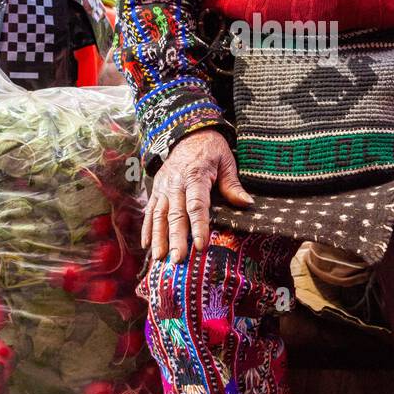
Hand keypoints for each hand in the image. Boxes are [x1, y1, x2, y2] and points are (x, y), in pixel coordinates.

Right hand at [141, 130, 252, 261]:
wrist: (188, 133)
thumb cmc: (211, 150)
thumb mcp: (226, 161)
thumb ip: (232, 184)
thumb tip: (247, 204)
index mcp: (195, 175)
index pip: (197, 205)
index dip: (198, 226)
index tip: (201, 246)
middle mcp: (176, 183)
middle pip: (176, 215)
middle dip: (176, 239)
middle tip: (177, 260)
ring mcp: (163, 187)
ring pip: (159, 215)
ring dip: (159, 238)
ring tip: (159, 259)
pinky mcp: (156, 190)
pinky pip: (150, 211)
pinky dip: (147, 229)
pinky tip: (147, 246)